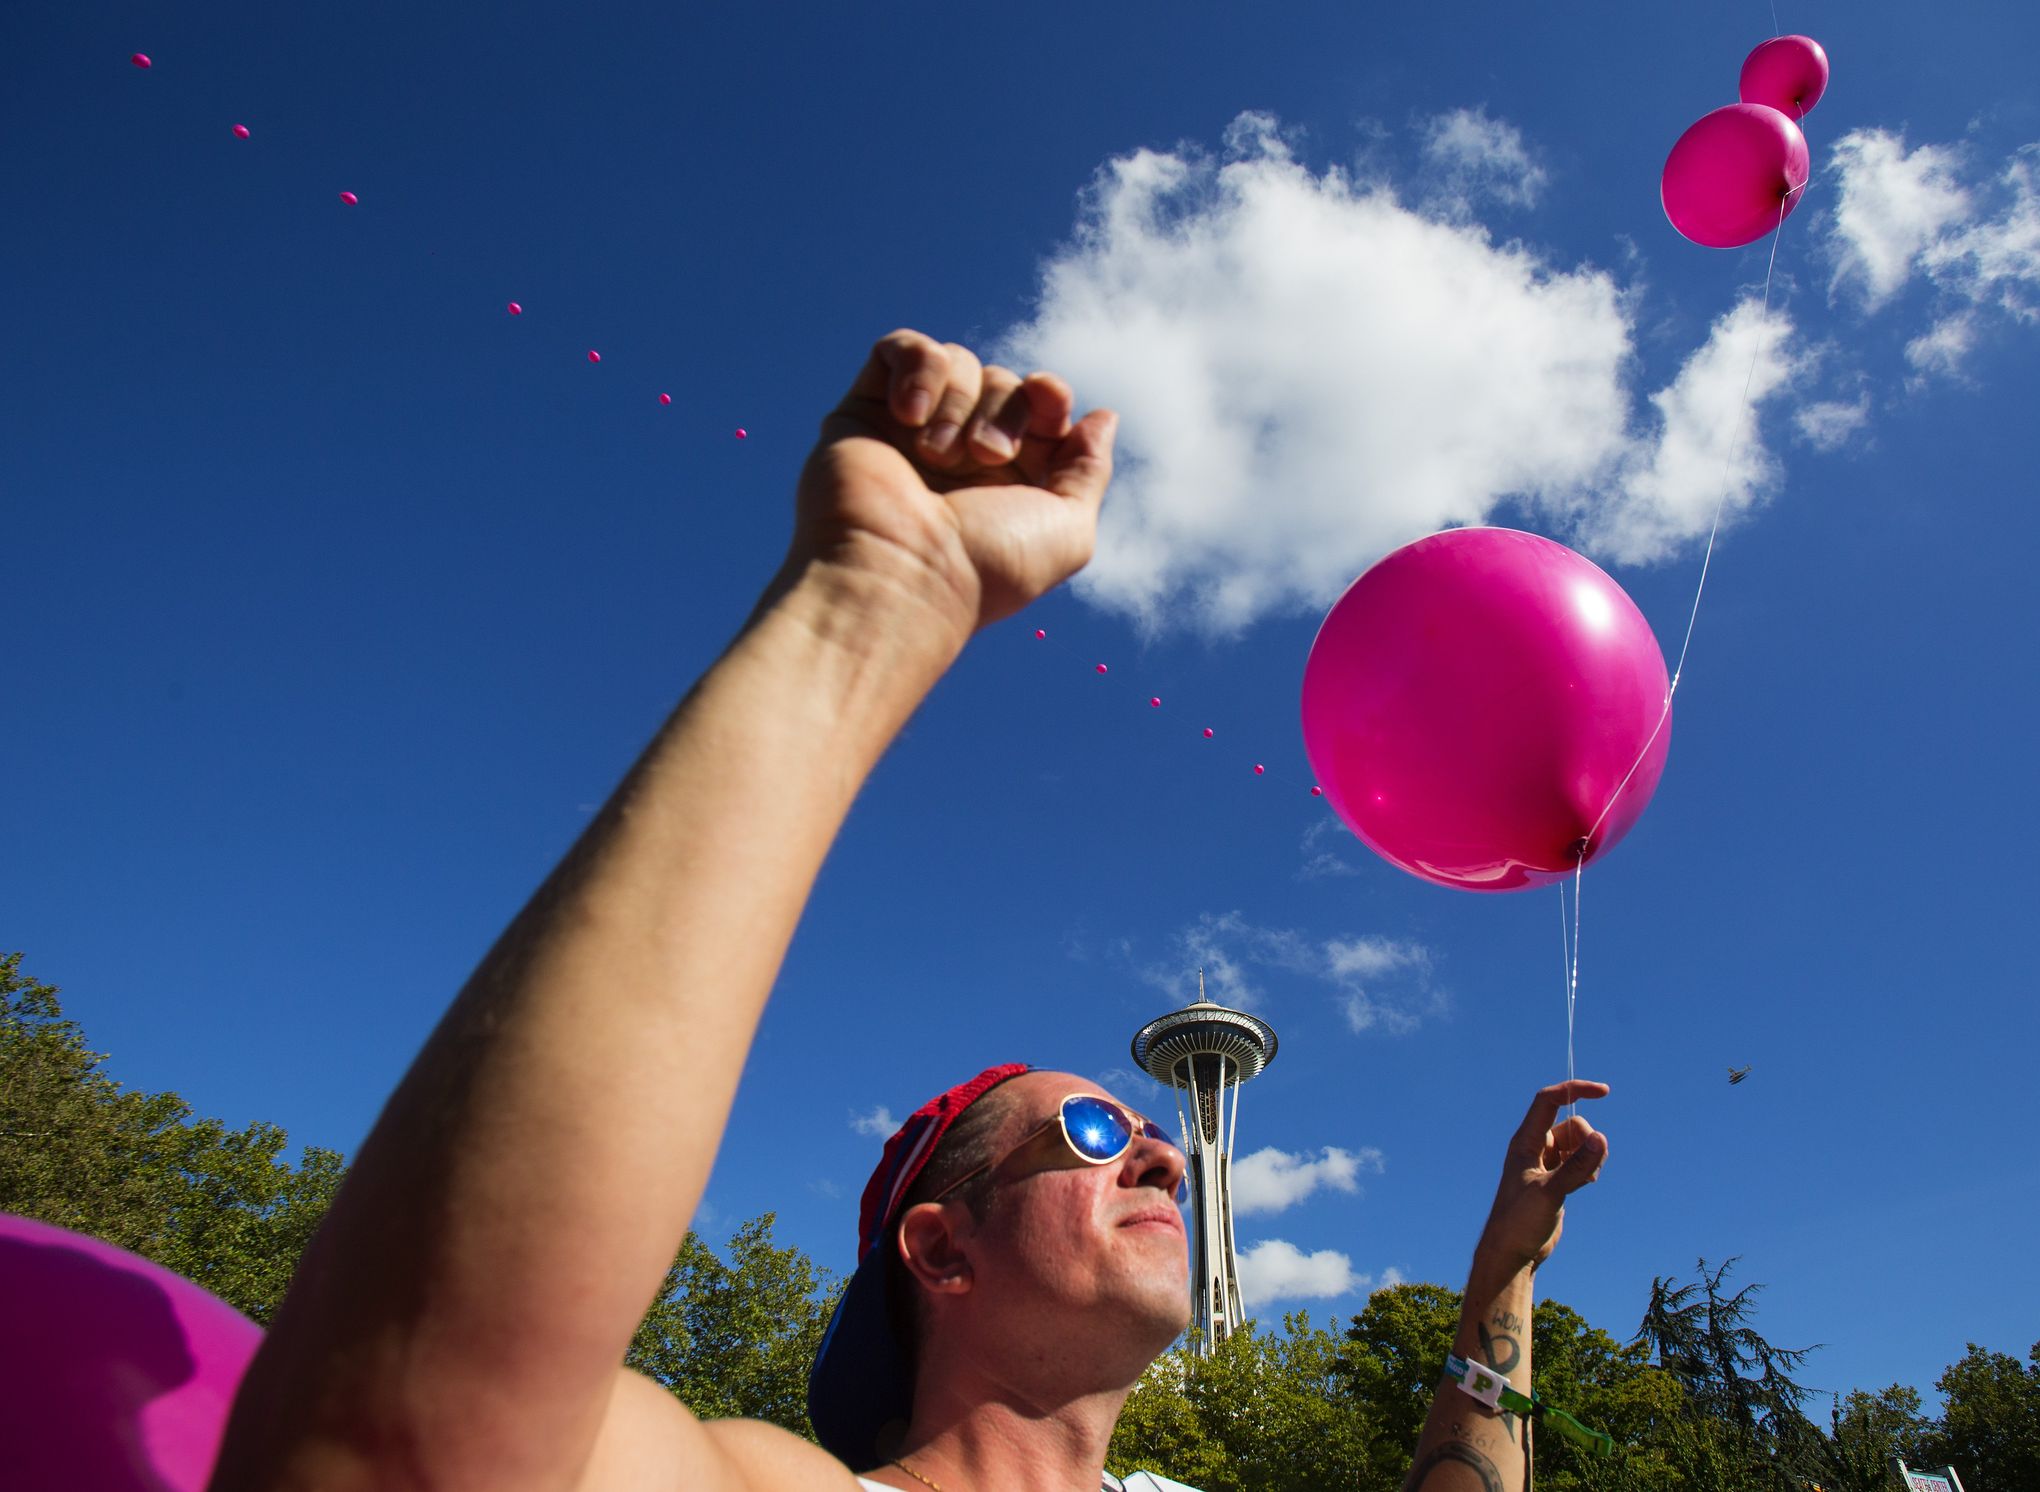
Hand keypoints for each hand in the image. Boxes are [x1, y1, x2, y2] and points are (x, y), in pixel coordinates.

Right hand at [789, 330, 1117, 644]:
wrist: (900, 574)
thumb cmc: (983, 566)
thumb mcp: (1068, 530)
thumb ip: (1089, 470)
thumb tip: (1103, 416)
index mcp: (1006, 478)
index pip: (1039, 407)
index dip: (1050, 394)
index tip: (1048, 400)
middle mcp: (958, 452)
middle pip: (1003, 381)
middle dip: (1005, 408)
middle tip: (987, 456)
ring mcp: (911, 430)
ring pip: (957, 362)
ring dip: (961, 401)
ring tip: (939, 455)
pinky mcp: (865, 410)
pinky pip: (901, 347)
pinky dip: (918, 368)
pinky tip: (909, 415)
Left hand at [1472, 1080, 1608, 1285]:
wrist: (1512, 1252)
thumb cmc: (1519, 1222)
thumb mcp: (1550, 1193)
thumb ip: (1576, 1167)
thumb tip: (1601, 1139)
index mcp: (1525, 1142)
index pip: (1549, 1101)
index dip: (1574, 1090)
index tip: (1603, 1092)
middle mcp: (1534, 1148)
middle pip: (1571, 1124)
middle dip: (1587, 1138)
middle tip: (1589, 1165)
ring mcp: (1546, 1164)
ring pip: (1578, 1143)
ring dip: (1590, 1154)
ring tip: (1586, 1179)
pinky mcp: (1556, 1179)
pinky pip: (1579, 1160)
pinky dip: (1588, 1167)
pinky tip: (1585, 1185)